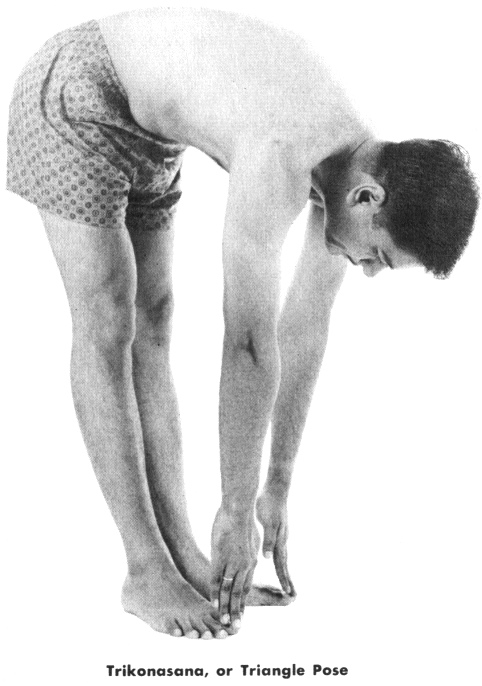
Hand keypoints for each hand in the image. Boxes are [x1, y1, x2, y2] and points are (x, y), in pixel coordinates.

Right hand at [210, 507, 259, 628]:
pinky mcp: (220, 559)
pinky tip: (214, 604)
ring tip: (224, 622)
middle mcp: (244, 566)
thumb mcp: (251, 537)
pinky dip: (215, 594)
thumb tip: (255, 555)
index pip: (246, 586)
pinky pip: (216, 581)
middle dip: (237, 611)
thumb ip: (251, 549)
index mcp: (251, 561)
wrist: (239, 510)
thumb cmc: (244, 519)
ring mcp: (232, 564)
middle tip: (235, 627)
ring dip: (226, 608)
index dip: (243, 601)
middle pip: (240, 593)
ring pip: (229, 591)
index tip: (241, 613)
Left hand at [256, 490, 294, 596]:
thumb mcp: (267, 523)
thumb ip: (268, 540)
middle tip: (293, 595)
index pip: (280, 564)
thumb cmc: (269, 504)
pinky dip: (279, 558)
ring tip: (287, 582)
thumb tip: (267, 558)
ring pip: (282, 556)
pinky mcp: (279, 529)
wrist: (276, 489)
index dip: (283, 578)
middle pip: (283, 563)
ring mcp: (282, 534)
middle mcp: (282, 539)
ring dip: (284, 570)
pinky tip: (277, 558)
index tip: (288, 593)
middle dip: (287, 579)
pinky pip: (279, 548)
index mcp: (278, 540)